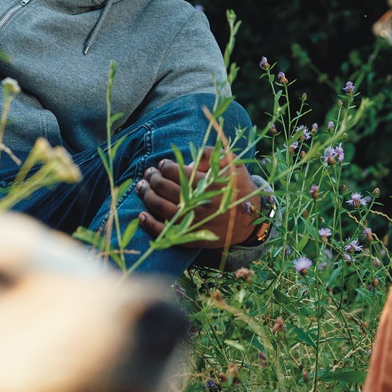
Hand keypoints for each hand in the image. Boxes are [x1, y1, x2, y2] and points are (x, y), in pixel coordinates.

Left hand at [136, 147, 262, 249]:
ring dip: (146, 195)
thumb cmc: (240, 188)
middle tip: (149, 174)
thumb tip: (190, 157)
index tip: (162, 165)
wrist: (251, 220)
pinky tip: (141, 215)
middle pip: (163, 188)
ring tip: (142, 187)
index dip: (164, 166)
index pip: (175, 172)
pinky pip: (165, 232)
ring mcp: (193, 221)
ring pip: (159, 207)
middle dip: (152, 178)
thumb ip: (212, 154)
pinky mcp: (190, 237)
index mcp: (207, 184)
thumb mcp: (234, 164)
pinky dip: (149, 224)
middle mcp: (198, 203)